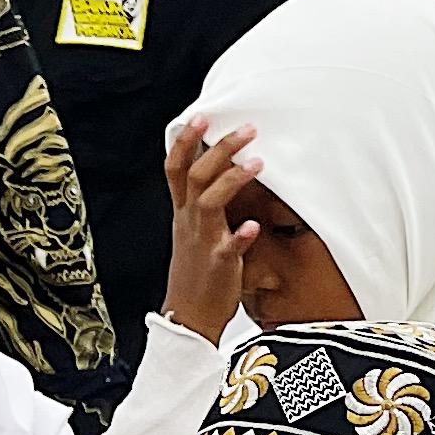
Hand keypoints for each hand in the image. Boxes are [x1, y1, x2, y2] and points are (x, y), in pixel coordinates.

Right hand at [162, 116, 262, 344]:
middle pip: (196, 176)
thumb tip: (223, 172)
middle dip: (219, 148)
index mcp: (183, 213)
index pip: (176, 169)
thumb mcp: (194, 231)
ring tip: (258, 162)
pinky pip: (226, 248)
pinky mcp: (217, 265)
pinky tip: (253, 225)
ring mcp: (202, 242)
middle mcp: (189, 222)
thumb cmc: (196, 273)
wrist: (187, 317)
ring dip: (232, 181)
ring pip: (209, 203)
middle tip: (247, 128)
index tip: (202, 117)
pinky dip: (239, 236)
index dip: (185, 141)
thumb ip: (205, 203)